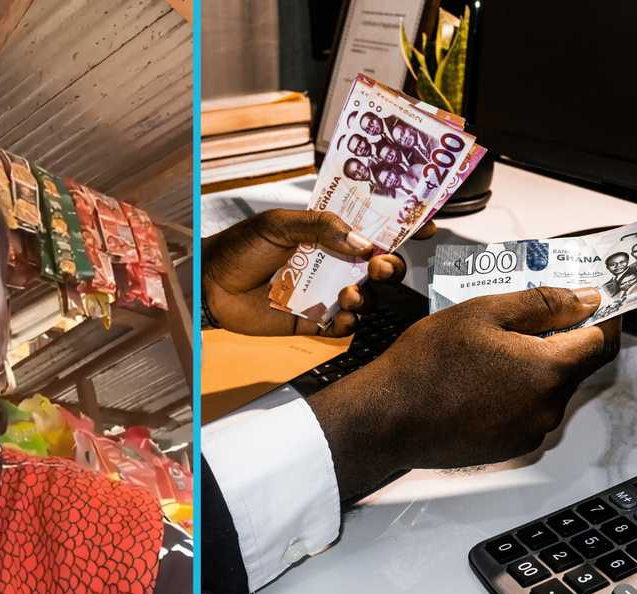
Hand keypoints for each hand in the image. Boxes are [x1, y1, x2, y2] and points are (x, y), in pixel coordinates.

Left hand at [202, 209, 435, 336]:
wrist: (210, 285)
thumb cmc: (240, 247)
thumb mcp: (278, 225)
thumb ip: (320, 227)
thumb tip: (362, 240)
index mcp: (328, 232)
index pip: (372, 226)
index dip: (401, 226)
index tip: (426, 225)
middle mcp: (332, 261)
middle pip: (379, 263)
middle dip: (390, 264)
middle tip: (380, 264)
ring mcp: (325, 291)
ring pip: (367, 295)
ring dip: (369, 294)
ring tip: (350, 293)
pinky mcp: (313, 320)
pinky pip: (343, 325)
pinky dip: (349, 322)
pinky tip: (341, 315)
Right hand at [308, 286, 620, 501]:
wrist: (387, 418)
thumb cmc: (428, 360)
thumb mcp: (481, 313)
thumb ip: (541, 304)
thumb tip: (587, 299)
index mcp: (548, 369)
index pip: (601, 340)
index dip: (601, 316)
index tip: (590, 301)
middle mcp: (549, 407)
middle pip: (577, 366)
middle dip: (562, 339)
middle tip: (524, 319)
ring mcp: (530, 432)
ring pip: (551, 390)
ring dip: (537, 367)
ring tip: (493, 350)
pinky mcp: (510, 448)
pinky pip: (529, 412)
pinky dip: (518, 392)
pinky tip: (482, 380)